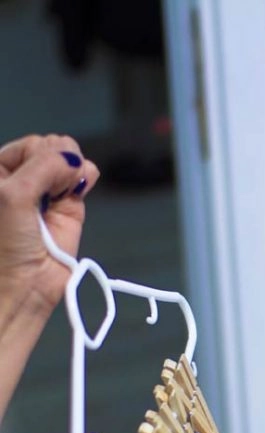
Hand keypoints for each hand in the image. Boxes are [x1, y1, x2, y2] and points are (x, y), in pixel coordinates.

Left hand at [0, 134, 98, 308]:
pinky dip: (87, 177)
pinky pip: (83, 180)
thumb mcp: (12, 195)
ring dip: (72, 172)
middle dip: (56, 163)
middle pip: (51, 151)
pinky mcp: (70, 210)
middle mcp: (22, 181)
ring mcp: (48, 194)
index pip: (29, 144)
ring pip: (69, 163)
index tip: (39, 173)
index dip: (41, 152)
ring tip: (62, 194)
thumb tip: (74, 157)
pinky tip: (82, 185)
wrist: (23, 287)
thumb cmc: (4, 245)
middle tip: (49, 190)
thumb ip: (44, 166)